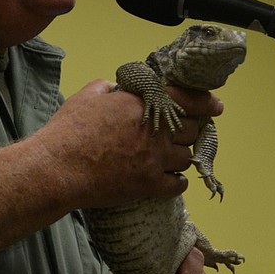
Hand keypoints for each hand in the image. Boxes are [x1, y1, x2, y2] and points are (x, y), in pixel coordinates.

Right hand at [36, 80, 204, 211]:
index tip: (216, 107)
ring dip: (181, 157)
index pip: (184, 98)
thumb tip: (115, 88)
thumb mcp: (86, 97)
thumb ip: (107, 88)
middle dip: (187, 132)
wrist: (58, 168)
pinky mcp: (148, 185)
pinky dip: (177, 183)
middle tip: (181, 136)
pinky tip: (171, 180)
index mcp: (141, 104)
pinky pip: (177, 185)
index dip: (205, 103)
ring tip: (170, 158)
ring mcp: (153, 159)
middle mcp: (154, 130)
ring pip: (186, 158)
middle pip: (190, 130)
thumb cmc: (68, 131)